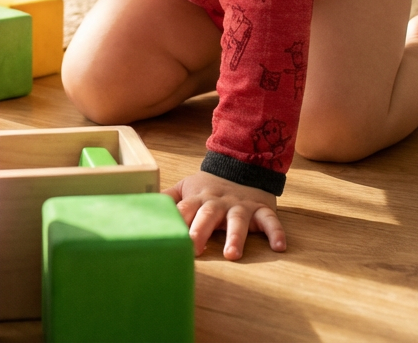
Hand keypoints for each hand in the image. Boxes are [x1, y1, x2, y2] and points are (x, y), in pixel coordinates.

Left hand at [165, 170, 285, 260]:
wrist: (243, 164)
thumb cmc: (209, 186)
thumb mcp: (187, 188)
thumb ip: (167, 199)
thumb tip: (138, 207)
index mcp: (199, 198)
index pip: (185, 209)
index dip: (177, 222)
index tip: (170, 237)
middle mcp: (219, 202)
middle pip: (208, 215)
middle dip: (201, 230)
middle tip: (194, 248)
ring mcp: (241, 206)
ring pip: (238, 220)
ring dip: (235, 236)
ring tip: (232, 255)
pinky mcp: (261, 209)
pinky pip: (270, 220)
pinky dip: (276, 232)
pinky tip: (279, 247)